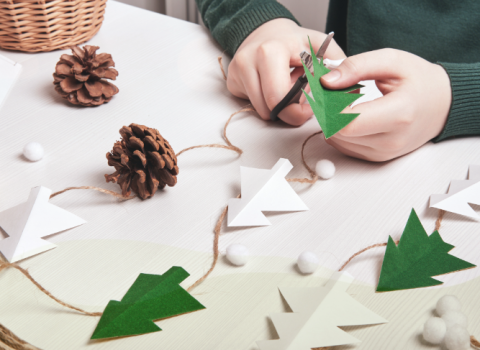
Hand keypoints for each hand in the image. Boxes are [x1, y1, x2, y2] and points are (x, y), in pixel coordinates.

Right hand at [227, 18, 345, 125]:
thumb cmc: (295, 42)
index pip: (282, 98)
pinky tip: (273, 88)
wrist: (266, 32)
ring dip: (279, 108)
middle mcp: (249, 61)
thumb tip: (346, 89)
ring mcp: (237, 72)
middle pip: (270, 109)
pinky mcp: (232, 82)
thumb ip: (336, 66)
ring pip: (262, 112)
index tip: (314, 104)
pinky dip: (267, 104)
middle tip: (303, 103)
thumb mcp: (321, 46)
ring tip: (288, 90)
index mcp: (271, 51)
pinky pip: (253, 107)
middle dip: (290, 112)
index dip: (302, 108)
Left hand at [321, 49, 451, 161]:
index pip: (347, 123)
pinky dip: (340, 130)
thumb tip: (326, 81)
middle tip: (334, 91)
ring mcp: (383, 153)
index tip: (326, 89)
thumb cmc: (419, 81)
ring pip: (338, 141)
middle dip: (328, 111)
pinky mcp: (376, 158)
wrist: (443, 104)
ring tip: (346, 101)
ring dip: (332, 121)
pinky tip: (351, 115)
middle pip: (338, 133)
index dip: (328, 107)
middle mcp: (391, 140)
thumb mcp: (391, 61)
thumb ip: (357, 67)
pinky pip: (344, 146)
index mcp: (399, 115)